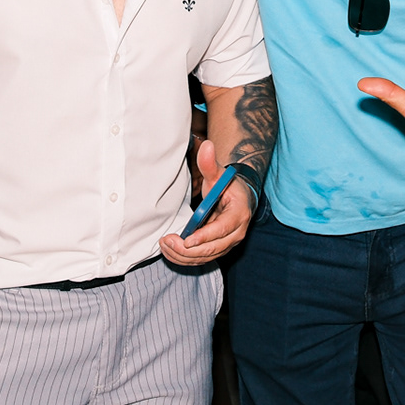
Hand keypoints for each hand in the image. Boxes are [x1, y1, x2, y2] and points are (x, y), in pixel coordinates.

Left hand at [160, 139, 253, 265]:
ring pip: (206, 257)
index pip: (222, 229)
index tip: (187, 240)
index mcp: (239, 214)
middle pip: (213, 248)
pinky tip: (171, 252)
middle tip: (168, 242)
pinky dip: (186, 258)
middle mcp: (237, 233)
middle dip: (188, 249)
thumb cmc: (227, 186)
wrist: (239, 198)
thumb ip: (210, 164)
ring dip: (184, 256)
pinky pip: (203, 259)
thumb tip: (206, 145)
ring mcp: (228, 244)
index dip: (205, 236)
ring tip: (165, 246)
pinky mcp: (219, 249)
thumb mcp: (218, 174)